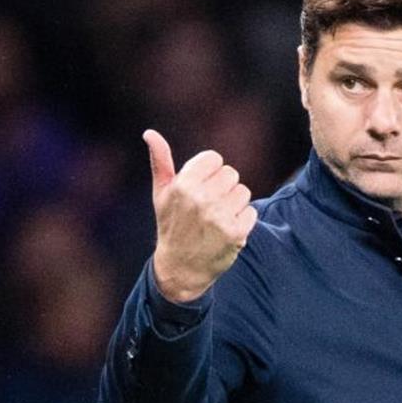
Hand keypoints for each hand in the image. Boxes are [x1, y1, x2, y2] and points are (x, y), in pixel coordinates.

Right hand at [143, 129, 258, 301]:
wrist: (180, 269)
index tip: (200, 189)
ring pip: (243, 192)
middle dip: (222, 188)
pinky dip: (243, 221)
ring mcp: (220, 217)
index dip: (209, 173)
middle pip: (231, 174)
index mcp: (183, 185)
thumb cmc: (170, 225)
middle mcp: (201, 199)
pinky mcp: (236, 233)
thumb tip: (150, 133)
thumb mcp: (161, 194)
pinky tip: (226, 230)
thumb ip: (160, 161)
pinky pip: (251, 212)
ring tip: (217, 219)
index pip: (214, 159)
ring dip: (234, 204)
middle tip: (208, 207)